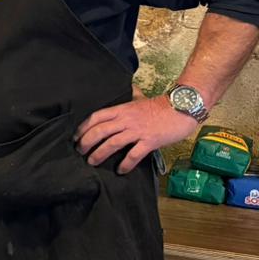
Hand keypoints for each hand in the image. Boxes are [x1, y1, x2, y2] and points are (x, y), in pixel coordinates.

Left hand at [75, 95, 195, 173]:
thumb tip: (128, 89)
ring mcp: (138, 130)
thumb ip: (131, 96)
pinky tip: (120, 170)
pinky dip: (126, 163)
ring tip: (92, 162)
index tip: (76, 136)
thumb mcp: (141, 98)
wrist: (183, 108)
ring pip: (112, 143)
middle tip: (80, 151)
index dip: (83, 127)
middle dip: (86, 142)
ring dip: (99, 154)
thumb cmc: (162, 105)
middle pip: (100, 131)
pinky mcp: (150, 141)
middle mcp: (126, 119)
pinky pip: (134, 154)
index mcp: (122, 109)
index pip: (96, 117)